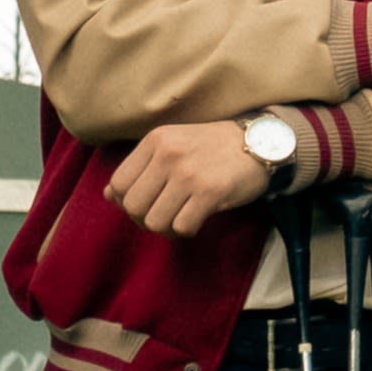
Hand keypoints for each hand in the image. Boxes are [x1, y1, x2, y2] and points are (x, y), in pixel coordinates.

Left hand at [101, 121, 272, 238]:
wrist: (263, 144)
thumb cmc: (214, 149)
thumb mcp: (173, 146)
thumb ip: (141, 168)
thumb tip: (109, 195)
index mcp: (155, 140)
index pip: (118, 184)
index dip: (127, 202)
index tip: (148, 203)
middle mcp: (168, 154)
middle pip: (133, 207)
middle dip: (146, 219)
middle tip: (165, 215)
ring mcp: (189, 173)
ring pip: (155, 221)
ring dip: (167, 228)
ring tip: (182, 218)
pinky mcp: (211, 192)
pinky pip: (182, 227)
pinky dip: (188, 230)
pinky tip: (198, 219)